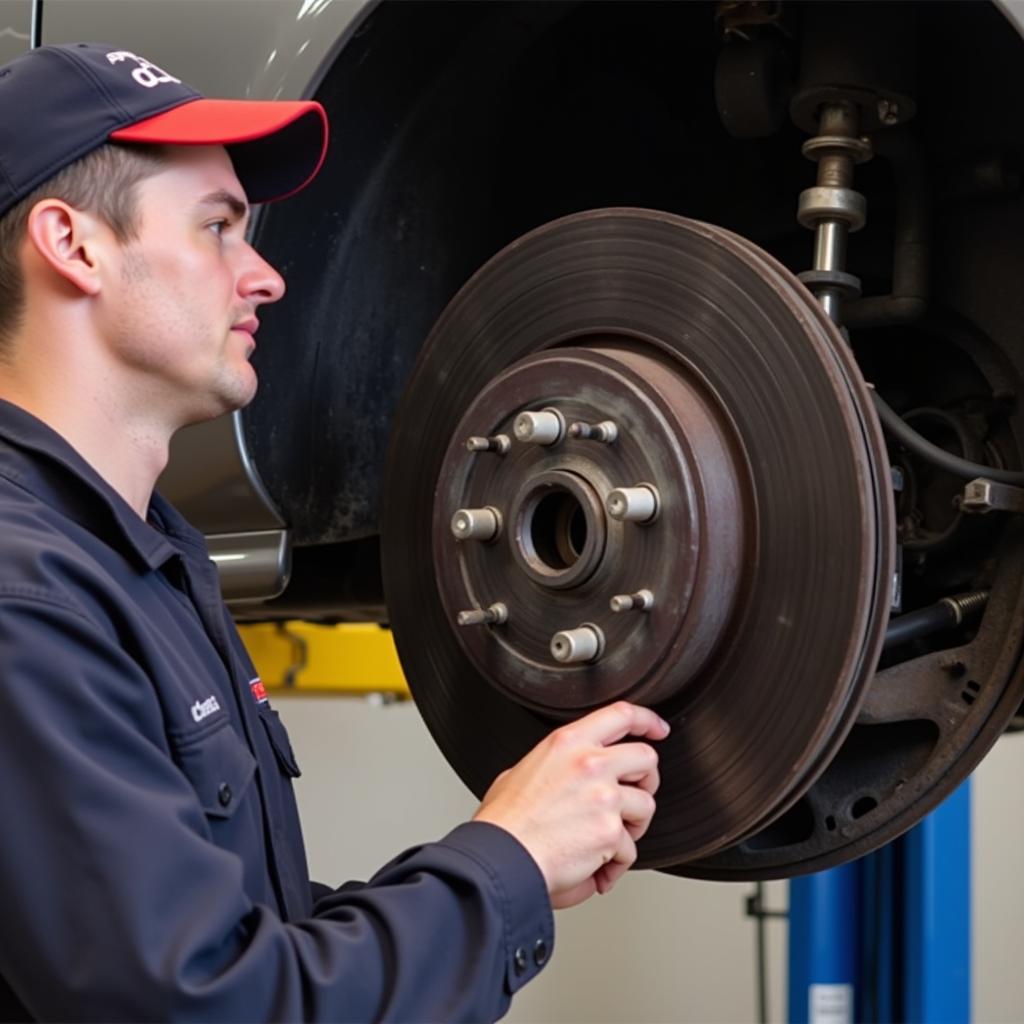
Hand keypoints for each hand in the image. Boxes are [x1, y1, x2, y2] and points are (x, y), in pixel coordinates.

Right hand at [472, 701, 669, 908]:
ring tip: (607, 842)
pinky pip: (629, 849)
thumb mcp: (521, 771)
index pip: (621, 715)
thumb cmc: (505, 823)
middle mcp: (590, 763)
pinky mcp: (610, 831)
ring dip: (631, 827)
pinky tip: (596, 869)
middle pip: (645, 758)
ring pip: (645, 805)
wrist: (501, 858)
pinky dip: (615, 864)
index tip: (657, 729)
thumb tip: (560, 772)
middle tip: (631, 798)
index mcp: (568, 742)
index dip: (647, 721)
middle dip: (645, 780)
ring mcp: (604, 796)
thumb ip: (553, 763)